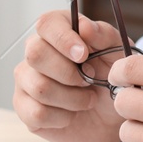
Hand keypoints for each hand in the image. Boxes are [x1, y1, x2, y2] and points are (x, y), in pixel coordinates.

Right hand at [13, 11, 129, 141]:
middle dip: (69, 73)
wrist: (112, 114)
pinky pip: (37, 113)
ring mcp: (26, 80)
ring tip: (88, 99)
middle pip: (35, 54)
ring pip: (39, 87)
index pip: (46, 23)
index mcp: (59, 31)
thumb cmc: (112, 76)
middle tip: (91, 80)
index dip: (64, 39)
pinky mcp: (24, 108)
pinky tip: (72, 114)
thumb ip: (104, 36)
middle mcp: (36, 52)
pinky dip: (63, 117)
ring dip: (73, 98)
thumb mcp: (118, 53)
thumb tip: (84, 26)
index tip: (84, 55)